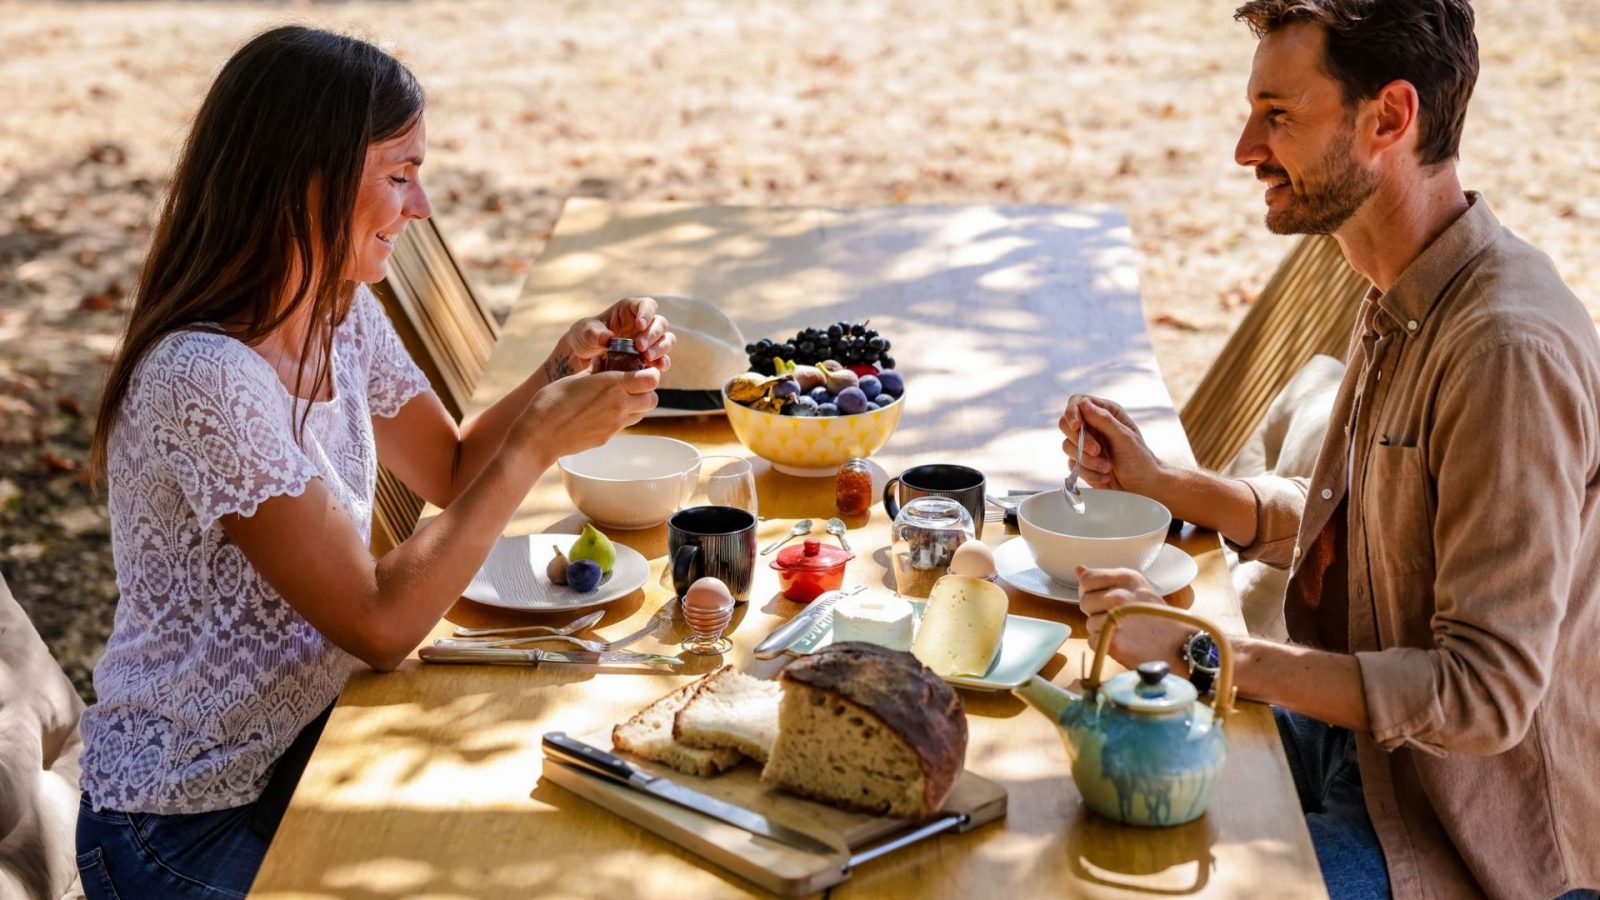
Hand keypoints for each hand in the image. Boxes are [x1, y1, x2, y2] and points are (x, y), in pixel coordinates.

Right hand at [514, 367, 660, 458]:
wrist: (540, 436)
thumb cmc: (551, 402)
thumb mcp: (573, 378)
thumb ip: (593, 372)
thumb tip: (601, 364)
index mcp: (612, 385)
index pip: (650, 379)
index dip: (650, 374)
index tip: (643, 371)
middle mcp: (619, 405)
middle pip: (652, 399)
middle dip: (646, 392)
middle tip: (631, 386)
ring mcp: (615, 425)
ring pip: (641, 414)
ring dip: (636, 406)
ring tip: (617, 399)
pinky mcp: (607, 438)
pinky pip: (623, 425)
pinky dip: (620, 418)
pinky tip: (602, 413)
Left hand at [549, 296, 676, 377]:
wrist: (582, 358)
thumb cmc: (584, 337)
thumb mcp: (584, 331)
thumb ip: (595, 333)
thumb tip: (608, 339)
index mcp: (629, 310)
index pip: (647, 305)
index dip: (647, 313)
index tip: (640, 325)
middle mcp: (643, 324)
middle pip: (660, 323)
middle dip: (653, 335)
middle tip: (639, 347)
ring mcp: (648, 341)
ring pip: (666, 340)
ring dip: (660, 348)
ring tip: (647, 358)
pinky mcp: (649, 358)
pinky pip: (662, 358)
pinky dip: (662, 362)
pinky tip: (657, 368)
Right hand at [1058, 395, 1166, 496]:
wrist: (1142, 485)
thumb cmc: (1139, 459)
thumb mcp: (1125, 438)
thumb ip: (1104, 420)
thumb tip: (1083, 404)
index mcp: (1105, 412)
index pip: (1077, 402)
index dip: (1072, 412)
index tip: (1076, 426)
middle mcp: (1093, 426)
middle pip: (1066, 424)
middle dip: (1080, 440)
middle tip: (1097, 451)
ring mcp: (1085, 444)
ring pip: (1068, 447)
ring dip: (1087, 460)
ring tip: (1107, 467)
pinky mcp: (1081, 462)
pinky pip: (1073, 465)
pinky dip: (1088, 472)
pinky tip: (1104, 476)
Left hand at [1077, 566, 1189, 671]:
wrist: (1181, 646)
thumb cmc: (1159, 617)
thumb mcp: (1138, 588)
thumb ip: (1107, 579)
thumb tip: (1078, 570)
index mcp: (1127, 578)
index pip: (1087, 579)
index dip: (1090, 591)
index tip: (1102, 599)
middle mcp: (1119, 595)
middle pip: (1084, 601)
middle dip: (1095, 612)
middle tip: (1117, 618)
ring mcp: (1116, 619)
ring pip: (1089, 623)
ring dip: (1101, 630)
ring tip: (1124, 631)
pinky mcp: (1113, 642)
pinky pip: (1093, 641)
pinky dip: (1104, 646)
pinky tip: (1122, 643)